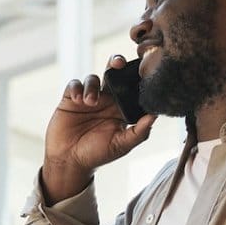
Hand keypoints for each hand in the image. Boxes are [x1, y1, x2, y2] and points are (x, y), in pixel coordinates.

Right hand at [41, 55, 157, 201]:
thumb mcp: (122, 145)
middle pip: (113, 73)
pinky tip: (78, 100)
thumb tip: (155, 115)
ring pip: (93, 78)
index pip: (130, 87)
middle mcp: (106, 100)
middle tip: (118, 63)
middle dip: (116, 63)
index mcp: (121, 108)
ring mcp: (88, 98)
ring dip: (92, 86)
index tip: (141, 71)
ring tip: (90, 102)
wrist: (69, 161)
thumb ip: (140, 131)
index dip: (135, 77)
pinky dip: (77, 88)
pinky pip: (75, 84)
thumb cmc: (97, 154)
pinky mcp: (70, 98)